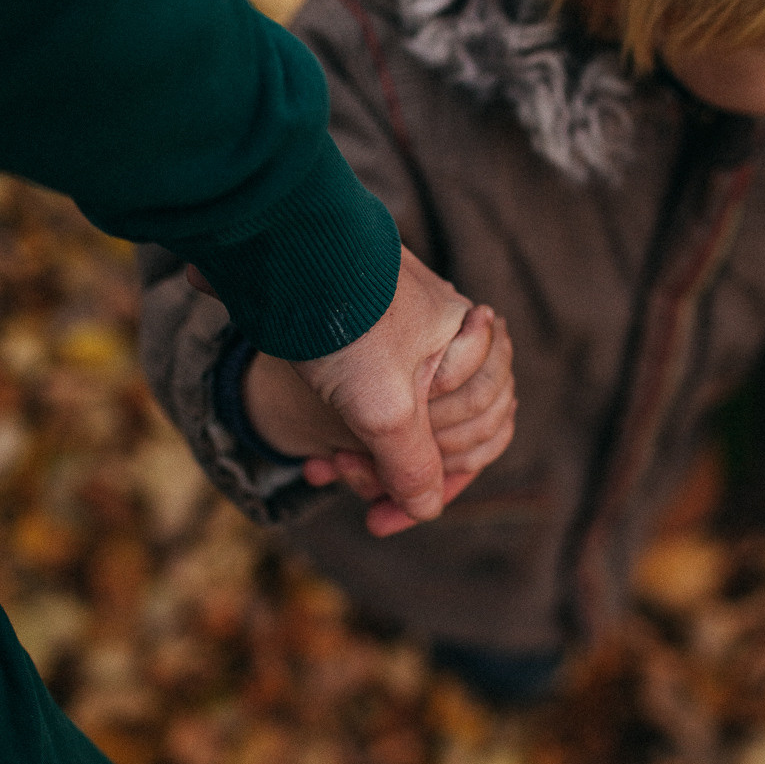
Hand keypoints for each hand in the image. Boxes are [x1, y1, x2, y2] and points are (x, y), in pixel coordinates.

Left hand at [193, 245, 515, 528]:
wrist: (284, 246)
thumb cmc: (343, 321)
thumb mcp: (382, 407)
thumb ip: (410, 463)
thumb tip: (426, 509)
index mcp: (472, 348)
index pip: (481, 441)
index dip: (433, 488)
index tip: (379, 517)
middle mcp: (451, 341)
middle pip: (441, 440)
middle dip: (388, 471)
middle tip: (337, 473)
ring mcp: (411, 340)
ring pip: (406, 428)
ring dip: (364, 458)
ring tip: (320, 464)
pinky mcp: (372, 340)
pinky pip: (377, 409)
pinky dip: (350, 437)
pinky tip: (315, 455)